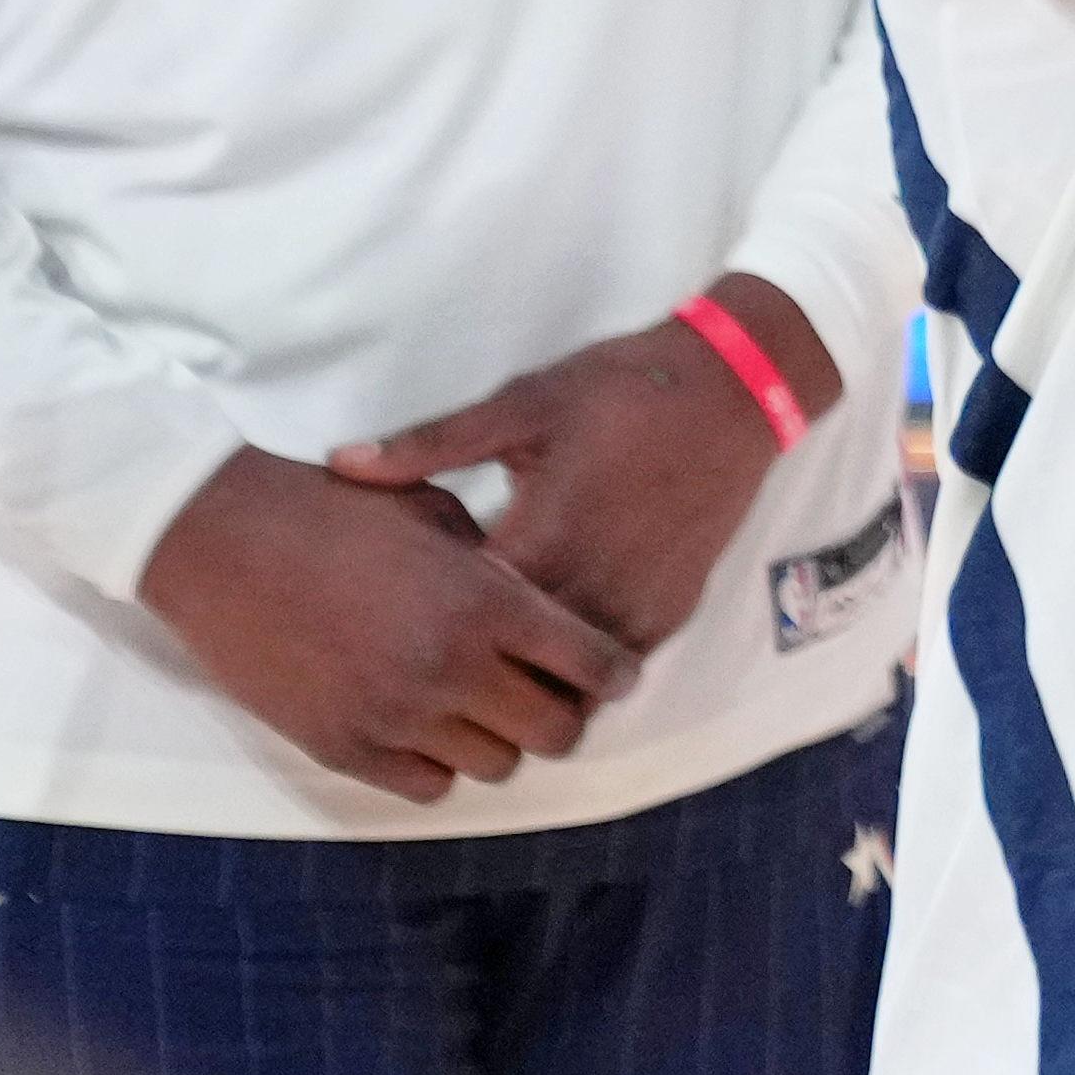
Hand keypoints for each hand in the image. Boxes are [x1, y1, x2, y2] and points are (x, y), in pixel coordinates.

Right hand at [137, 446, 643, 806]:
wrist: (218, 539)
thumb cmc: (330, 511)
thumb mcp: (437, 517)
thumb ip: (498, 569)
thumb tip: (538, 605)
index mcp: (486, 604)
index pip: (591, 666)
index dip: (613, 673)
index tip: (612, 673)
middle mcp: (449, 669)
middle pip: (554, 731)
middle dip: (562, 713)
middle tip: (546, 694)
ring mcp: (394, 716)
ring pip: (495, 767)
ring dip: (498, 740)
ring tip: (479, 707)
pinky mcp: (340, 747)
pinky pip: (426, 787)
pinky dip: (439, 763)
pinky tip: (427, 727)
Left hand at [327, 281, 833, 655]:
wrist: (736, 388)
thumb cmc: (621, 391)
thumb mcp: (521, 406)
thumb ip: (429, 446)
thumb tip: (338, 463)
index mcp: (541, 541)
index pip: (463, 625)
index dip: (419, 636)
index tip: (386, 635)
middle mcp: (591, 589)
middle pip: (515, 673)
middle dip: (470, 677)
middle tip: (423, 673)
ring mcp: (638, 606)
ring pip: (572, 686)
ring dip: (529, 686)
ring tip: (484, 677)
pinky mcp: (673, 609)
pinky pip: (617, 667)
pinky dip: (581, 672)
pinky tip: (549, 654)